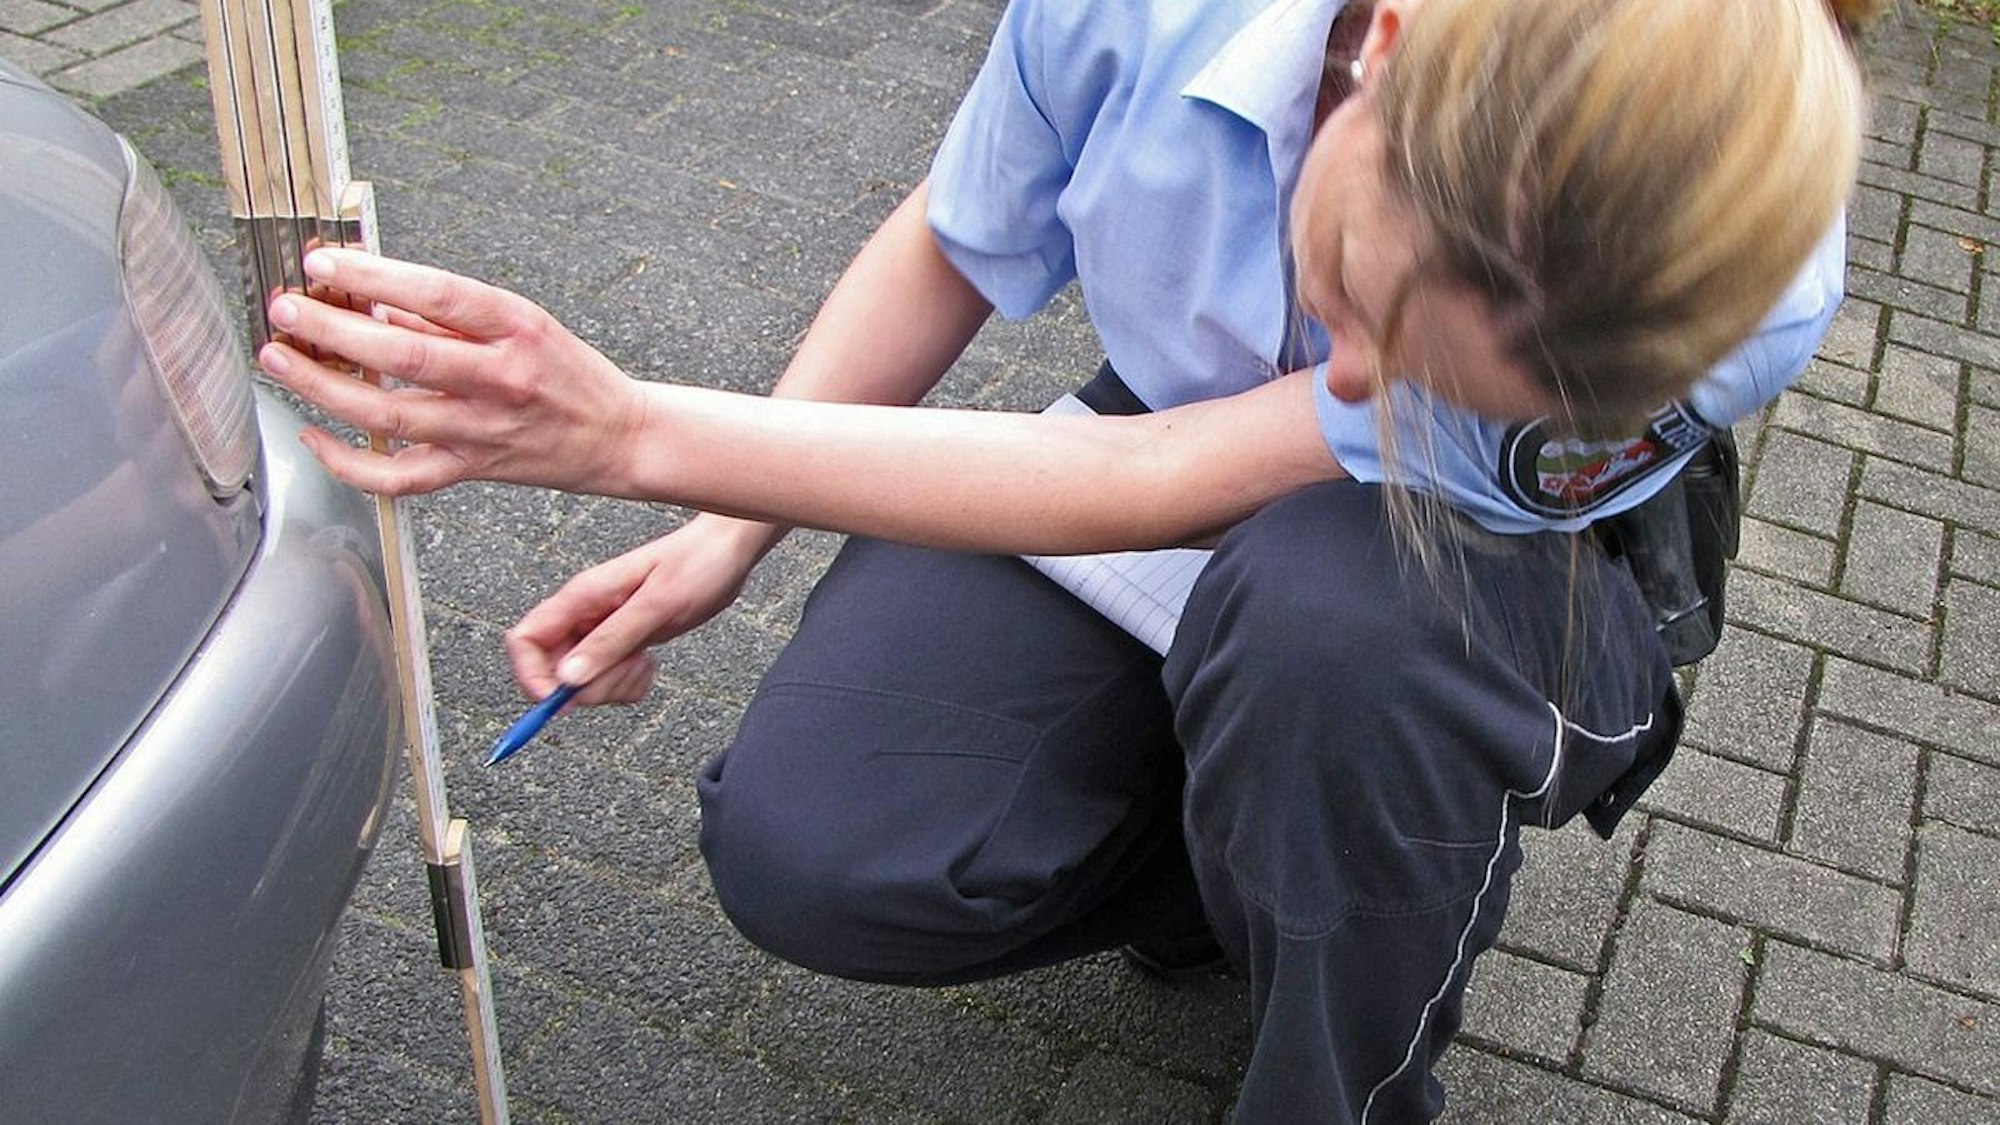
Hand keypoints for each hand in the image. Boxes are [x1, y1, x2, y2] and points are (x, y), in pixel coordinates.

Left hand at [257, 248, 650, 497]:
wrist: (618, 437)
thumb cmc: (569, 374)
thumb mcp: (522, 322)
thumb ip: (447, 315)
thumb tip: (371, 300)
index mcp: (516, 327)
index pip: (435, 293)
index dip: (371, 276)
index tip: (322, 262)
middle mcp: (500, 378)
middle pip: (402, 355)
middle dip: (332, 330)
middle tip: (286, 309)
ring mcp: (484, 429)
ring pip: (388, 415)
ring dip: (323, 386)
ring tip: (280, 359)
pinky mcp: (472, 469)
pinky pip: (400, 477)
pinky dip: (348, 463)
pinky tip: (314, 436)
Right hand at [504, 515, 781, 705]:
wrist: (727, 554)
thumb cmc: (695, 566)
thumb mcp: (656, 606)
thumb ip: (611, 641)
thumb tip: (567, 678)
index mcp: (580, 598)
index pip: (525, 640)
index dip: (531, 675)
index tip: (561, 699)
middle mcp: (583, 616)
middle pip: (553, 670)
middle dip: (587, 686)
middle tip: (628, 670)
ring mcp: (601, 631)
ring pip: (583, 681)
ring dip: (613, 686)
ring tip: (645, 662)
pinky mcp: (622, 643)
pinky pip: (608, 680)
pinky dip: (627, 685)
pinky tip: (649, 664)